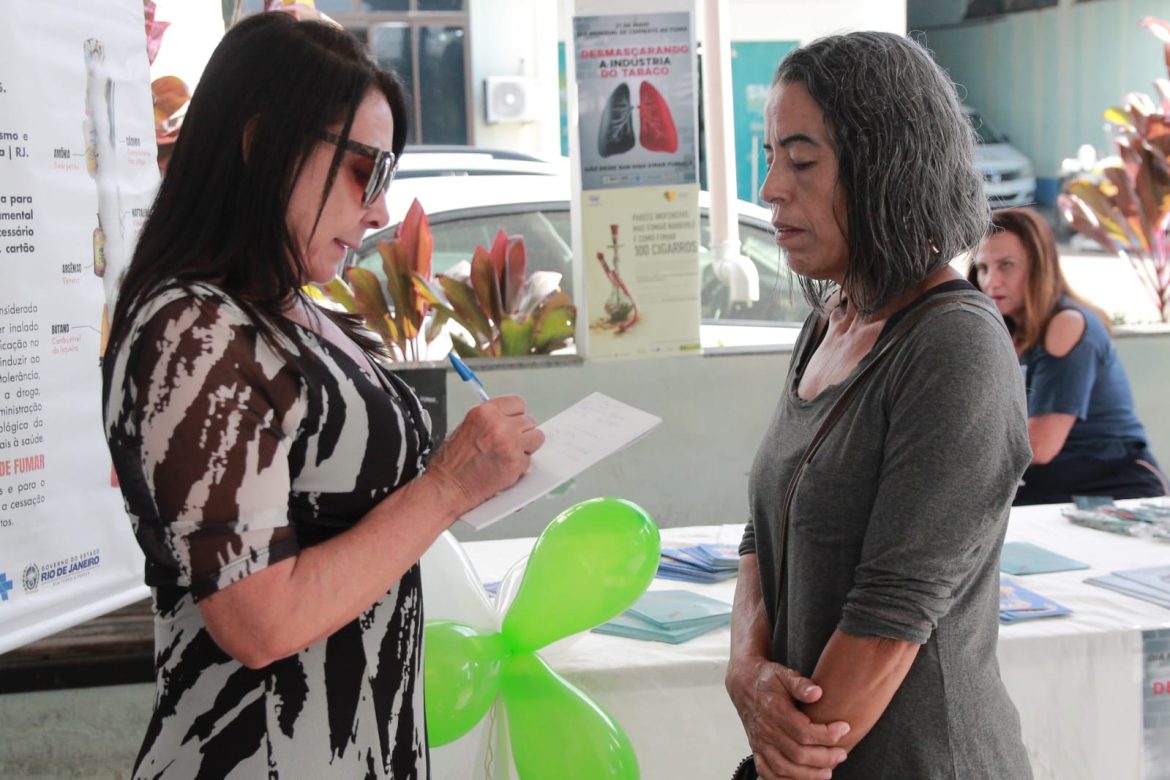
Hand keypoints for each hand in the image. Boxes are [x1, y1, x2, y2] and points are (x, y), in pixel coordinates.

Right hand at [426, 395, 543, 514]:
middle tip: (508, 444)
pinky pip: (530, 459)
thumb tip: (508, 420)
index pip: (517, 403)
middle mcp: (499, 425)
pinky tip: (504, 468)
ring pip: (536, 438)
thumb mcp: (466, 428)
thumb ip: (490, 421)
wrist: (447, 487)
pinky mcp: (516, 462)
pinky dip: (521, 465)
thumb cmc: (451, 463)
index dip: (516, 415)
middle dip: (521, 433)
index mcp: (485, 412)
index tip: (514, 423)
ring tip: (508, 455)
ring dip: (526, 447)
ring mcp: (510, 443)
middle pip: (529, 421)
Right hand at [726, 655, 849, 779]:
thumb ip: (801, 684)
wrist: (743, 683)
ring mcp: (760, 742)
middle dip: (824, 757)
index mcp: (774, 710)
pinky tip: (802, 778)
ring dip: (808, 774)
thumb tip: (818, 693)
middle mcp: (766, 729)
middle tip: (841, 753)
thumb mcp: (784, 673)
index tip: (844, 729)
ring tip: (828, 771)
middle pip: (797, 753)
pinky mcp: (757, 749)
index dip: (827, 734)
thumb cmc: (767, 679)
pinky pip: (768, 772)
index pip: (804, 731)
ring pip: (784, 767)